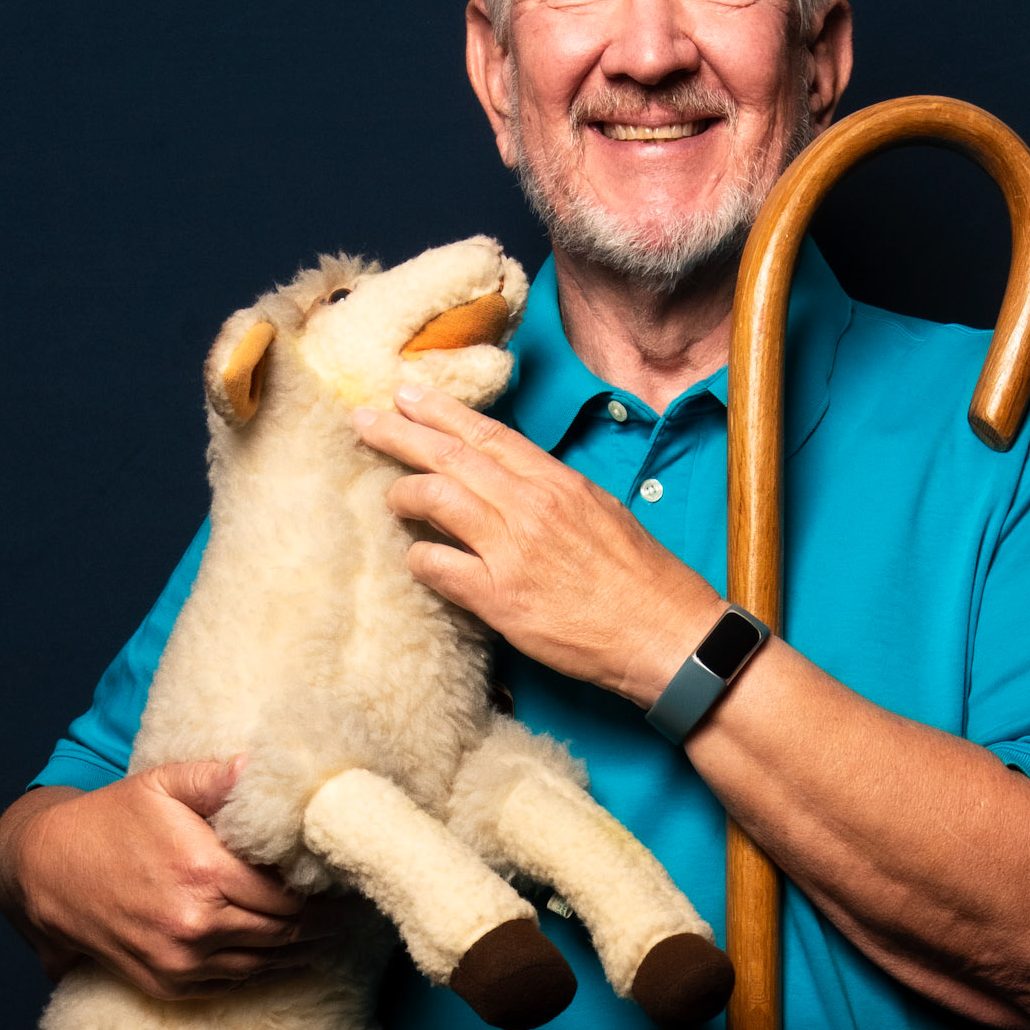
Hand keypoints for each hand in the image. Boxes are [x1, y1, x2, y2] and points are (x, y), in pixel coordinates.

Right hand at [0, 761, 348, 1001]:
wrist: (45, 872)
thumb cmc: (110, 821)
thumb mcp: (162, 784)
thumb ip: (219, 778)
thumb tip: (265, 767)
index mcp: (203, 873)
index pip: (288, 895)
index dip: (325, 893)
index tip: (348, 882)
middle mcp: (195, 925)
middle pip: (285, 932)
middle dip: (324, 922)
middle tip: (354, 908)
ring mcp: (179, 961)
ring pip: (265, 962)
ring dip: (304, 949)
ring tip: (332, 931)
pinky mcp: (167, 983)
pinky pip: (234, 981)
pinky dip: (266, 967)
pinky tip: (288, 951)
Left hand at [353, 385, 720, 703]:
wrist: (666, 634)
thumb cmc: (644, 579)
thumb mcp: (604, 514)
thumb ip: (556, 495)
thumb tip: (517, 484)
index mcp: (558, 483)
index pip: (488, 434)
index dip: (443, 412)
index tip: (409, 394)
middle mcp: (530, 507)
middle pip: (450, 456)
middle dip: (400, 434)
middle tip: (364, 420)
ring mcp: (511, 551)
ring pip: (435, 500)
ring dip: (403, 493)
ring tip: (390, 495)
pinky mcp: (499, 598)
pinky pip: (436, 566)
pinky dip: (419, 558)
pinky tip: (416, 559)